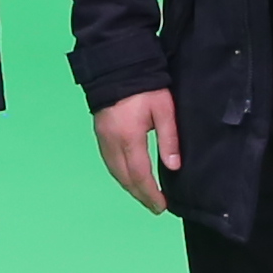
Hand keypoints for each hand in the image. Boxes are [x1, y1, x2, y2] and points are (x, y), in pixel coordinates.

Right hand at [91, 90, 178, 215]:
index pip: (140, 175)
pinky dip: (120, 176)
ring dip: (129, 187)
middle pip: (125, 178)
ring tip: (144, 196)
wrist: (117, 66)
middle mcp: (112, 143)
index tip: (162, 206)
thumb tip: (173, 167)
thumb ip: (169, 139)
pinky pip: (109, 163)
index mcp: (129, 138)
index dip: (151, 194)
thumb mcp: (164, 110)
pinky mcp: (100, 133)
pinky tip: (129, 178)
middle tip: (156, 207)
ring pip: (115, 172)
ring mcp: (103, 139)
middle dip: (140, 195)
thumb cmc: (145, 85)